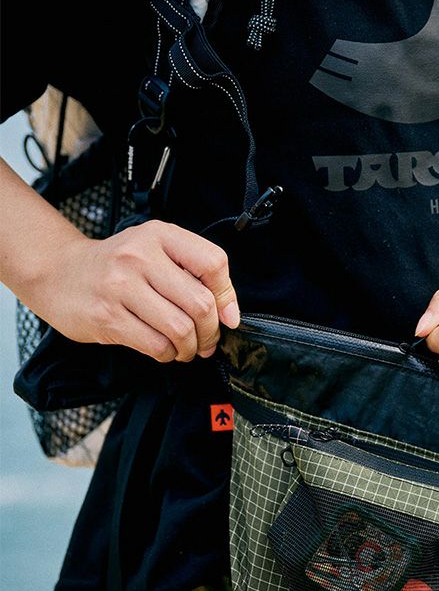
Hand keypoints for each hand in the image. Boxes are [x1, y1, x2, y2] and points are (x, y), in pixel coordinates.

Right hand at [36, 220, 238, 362]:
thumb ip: (193, 273)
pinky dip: (168, 354)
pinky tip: (165, 350)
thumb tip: (230, 314)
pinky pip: (156, 345)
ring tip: (187, 348)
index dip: (227, 296)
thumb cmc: (117, 266)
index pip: (212, 263)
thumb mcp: (155, 251)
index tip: (227, 317)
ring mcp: (120, 287)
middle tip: (207, 341)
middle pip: (200, 303)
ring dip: (191, 347)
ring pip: (180, 328)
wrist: (58, 272)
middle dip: (211, 331)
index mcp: (160, 235)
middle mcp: (140, 256)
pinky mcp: (106, 317)